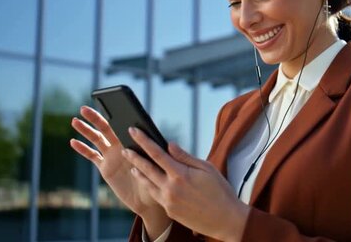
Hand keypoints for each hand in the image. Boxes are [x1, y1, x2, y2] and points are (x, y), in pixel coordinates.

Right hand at [69, 106, 170, 237]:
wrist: (149, 200)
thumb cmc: (158, 180)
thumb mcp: (159, 165)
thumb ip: (157, 155)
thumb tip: (165, 143)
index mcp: (135, 141)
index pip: (123, 124)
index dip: (115, 115)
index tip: (106, 105)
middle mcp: (122, 145)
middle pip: (106, 128)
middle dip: (95, 118)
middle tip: (84, 108)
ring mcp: (113, 156)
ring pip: (97, 140)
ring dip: (86, 130)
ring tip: (75, 120)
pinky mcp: (105, 168)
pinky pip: (92, 156)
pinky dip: (83, 149)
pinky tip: (73, 141)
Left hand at [122, 127, 249, 241]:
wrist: (225, 219)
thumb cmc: (220, 191)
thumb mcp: (207, 168)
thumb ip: (185, 157)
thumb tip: (169, 145)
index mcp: (181, 174)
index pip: (157, 153)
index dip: (143, 140)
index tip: (133, 131)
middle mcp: (171, 188)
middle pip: (146, 168)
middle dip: (134, 156)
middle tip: (124, 148)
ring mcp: (168, 201)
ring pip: (147, 184)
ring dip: (138, 173)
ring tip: (132, 165)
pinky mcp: (169, 211)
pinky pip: (155, 195)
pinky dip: (149, 186)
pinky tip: (147, 181)